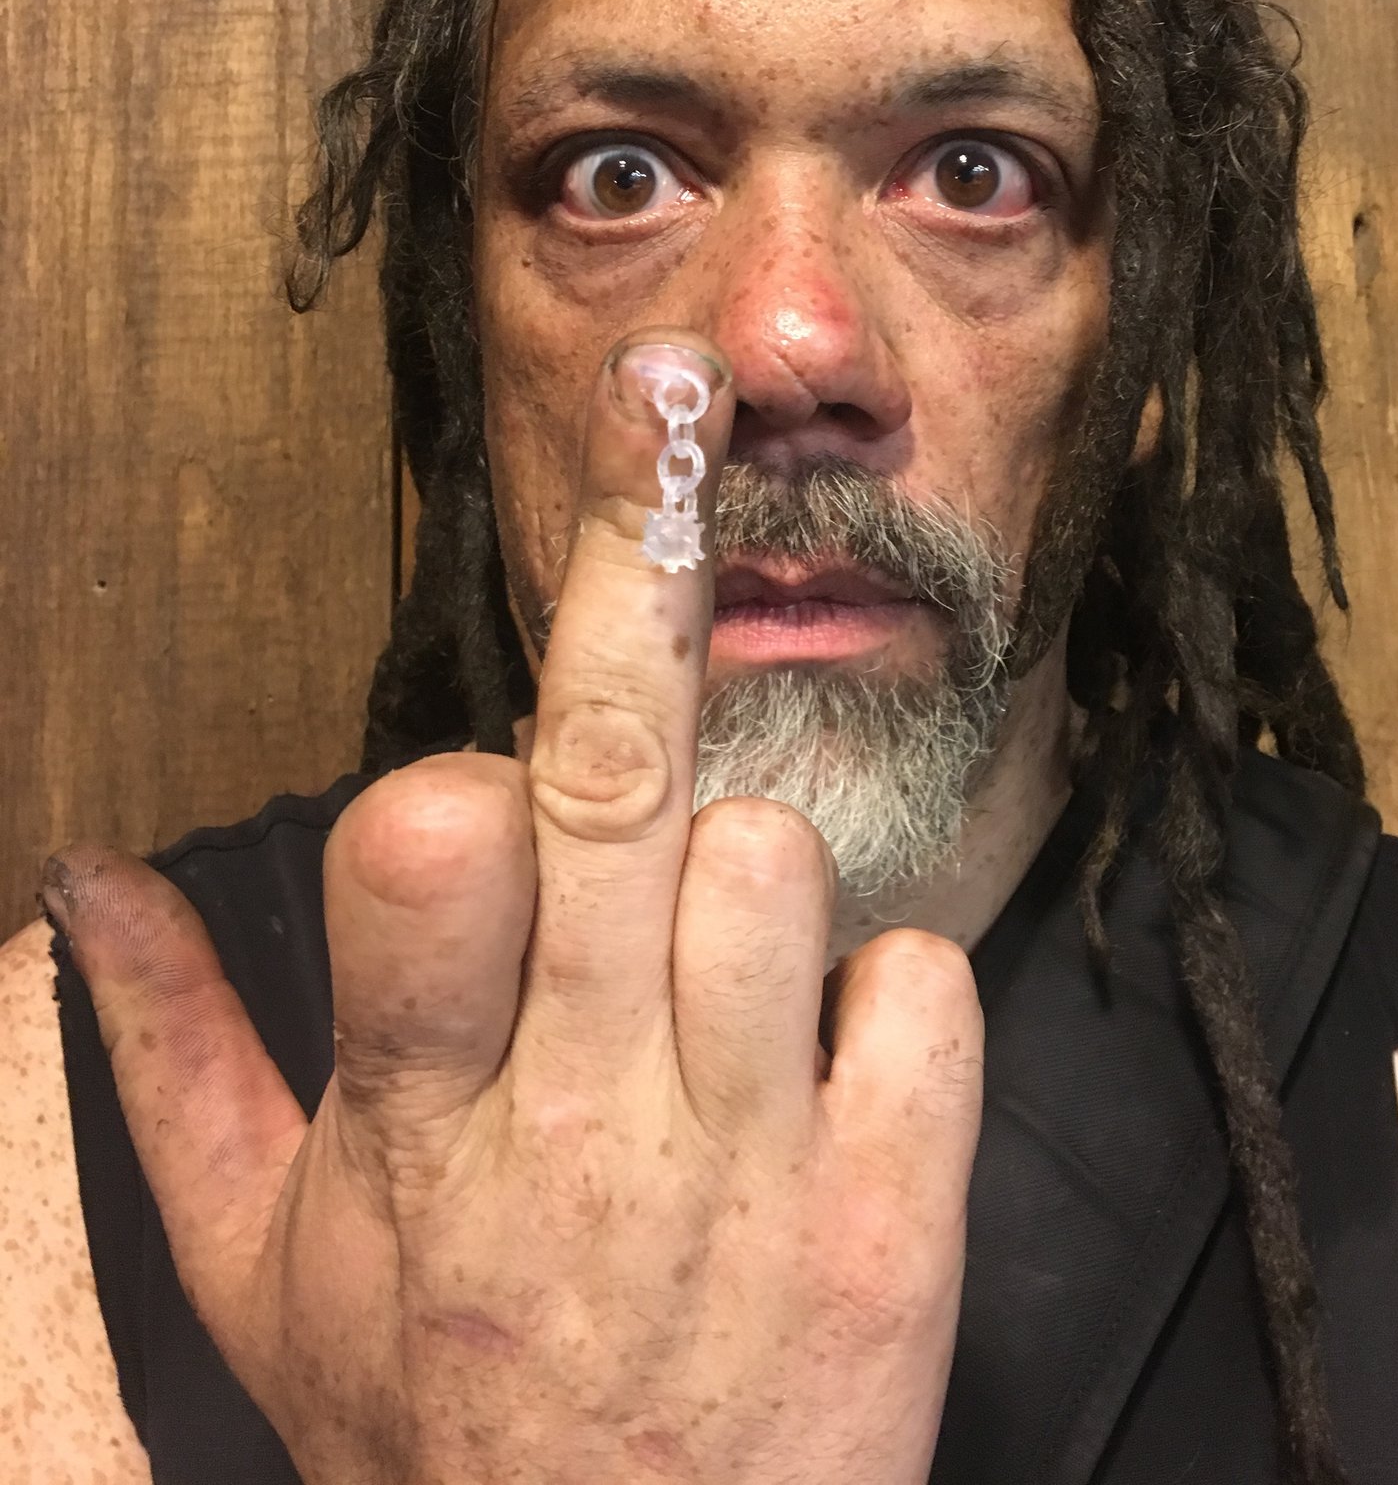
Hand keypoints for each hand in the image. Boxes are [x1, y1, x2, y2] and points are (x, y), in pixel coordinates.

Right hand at [49, 329, 983, 1484]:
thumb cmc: (432, 1428)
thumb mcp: (258, 1265)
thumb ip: (173, 1058)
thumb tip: (88, 883)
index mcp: (419, 1123)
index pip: (426, 855)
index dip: (451, 787)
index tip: (468, 787)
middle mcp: (584, 1122)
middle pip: (615, 788)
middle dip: (638, 574)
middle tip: (669, 398)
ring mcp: (755, 1168)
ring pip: (779, 864)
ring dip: (744, 884)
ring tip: (697, 992)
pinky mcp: (899, 1219)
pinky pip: (926, 986)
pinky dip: (884, 1002)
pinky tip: (820, 1077)